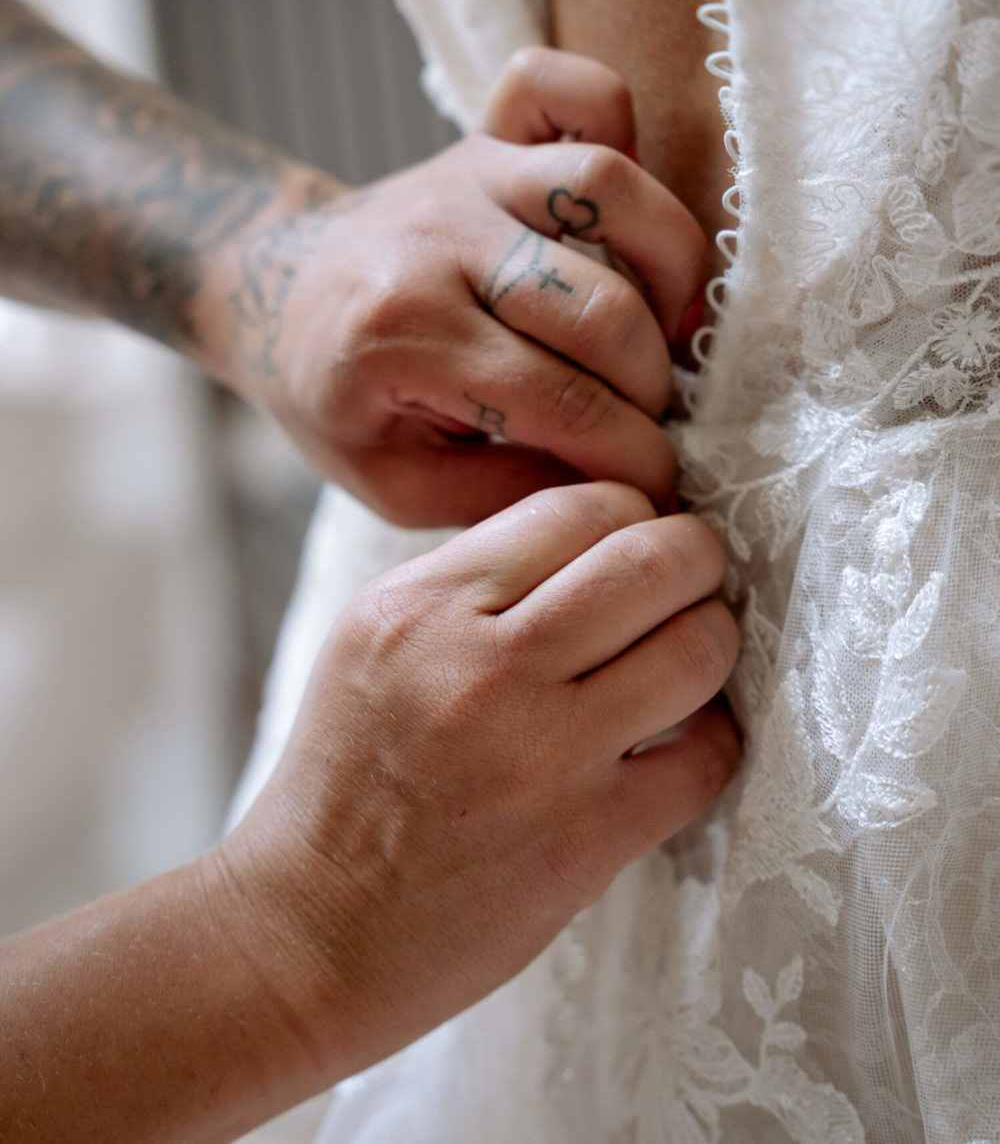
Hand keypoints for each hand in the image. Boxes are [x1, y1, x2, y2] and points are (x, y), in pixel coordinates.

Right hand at [218, 481, 739, 1083]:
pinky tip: (688, 739)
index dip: (631, 512)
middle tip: (696, 572)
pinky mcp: (587, 838)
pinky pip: (706, 758)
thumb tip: (593, 536)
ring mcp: (542, 754)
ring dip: (714, 639)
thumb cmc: (345, 778)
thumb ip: (472, 580)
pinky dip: (715, 739)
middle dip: (695, 555)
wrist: (310, 929)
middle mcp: (485, 668)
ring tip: (697, 648)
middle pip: (651, 562)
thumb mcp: (372, 640)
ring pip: (695, 649)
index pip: (576, 509)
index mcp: (425, 607)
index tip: (640, 535)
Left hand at [223, 48, 706, 525]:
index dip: (633, 457)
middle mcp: (439, 242)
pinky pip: (565, 88)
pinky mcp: (484, 137)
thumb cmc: (335, 397)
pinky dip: (613, 118)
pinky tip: (622, 208)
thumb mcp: (394, 483)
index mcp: (405, 337)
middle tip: (646, 419)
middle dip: (651, 388)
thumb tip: (619, 488)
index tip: (657, 489)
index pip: (561, 404)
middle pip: (601, 307)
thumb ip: (506, 493)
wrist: (274, 293)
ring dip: (667, 265)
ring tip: (661, 324)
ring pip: (608, 184)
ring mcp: (466, 176)